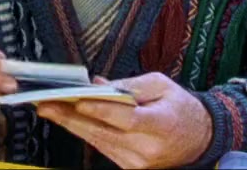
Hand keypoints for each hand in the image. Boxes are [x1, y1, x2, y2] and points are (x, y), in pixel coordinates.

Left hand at [36, 72, 211, 168]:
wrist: (200, 138)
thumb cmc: (181, 108)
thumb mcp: (161, 85)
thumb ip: (129, 85)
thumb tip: (97, 84)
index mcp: (161, 124)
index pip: (125, 118)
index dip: (99, 110)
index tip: (77, 99)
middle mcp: (148, 148)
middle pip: (104, 133)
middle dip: (71, 118)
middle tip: (46, 104)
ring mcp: (138, 162)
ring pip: (98, 142)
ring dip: (72, 125)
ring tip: (50, 109)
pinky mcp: (131, 168)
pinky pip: (103, 147)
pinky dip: (87, 133)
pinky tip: (70, 120)